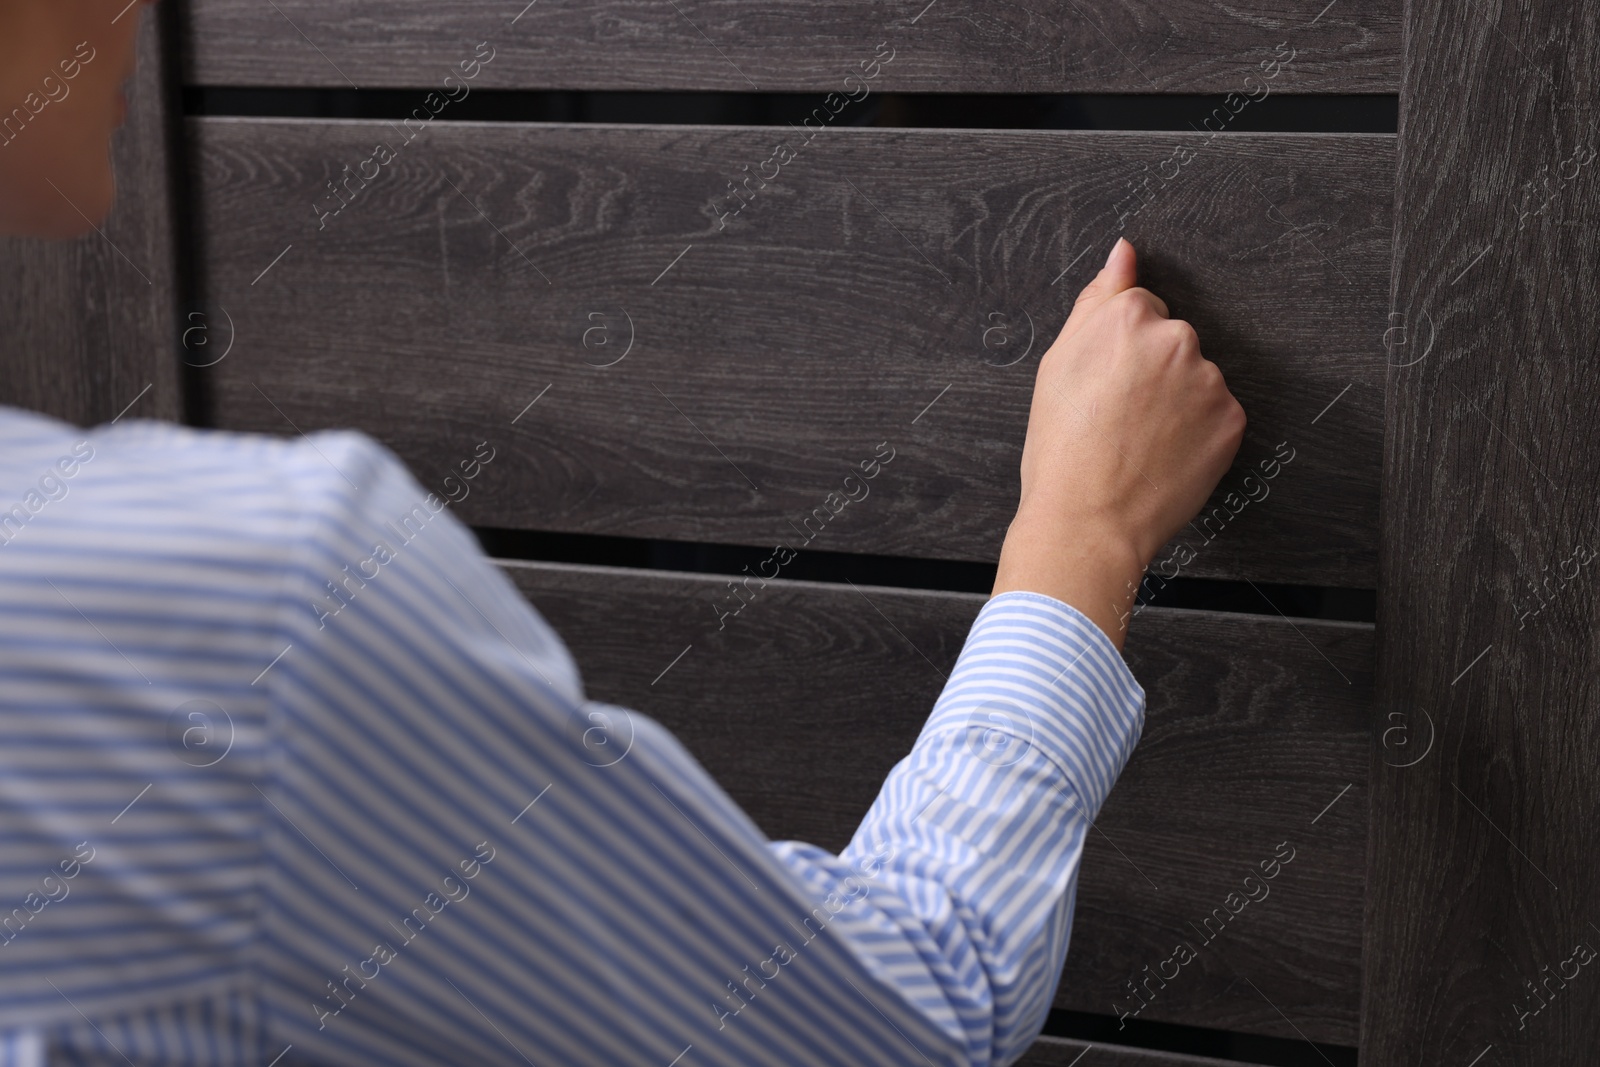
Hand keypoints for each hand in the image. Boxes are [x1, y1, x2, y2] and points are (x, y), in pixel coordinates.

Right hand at [991, 238, 1245, 648]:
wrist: (1087, 520)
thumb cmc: (1061, 450)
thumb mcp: (1058, 364)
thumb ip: (1097, 299)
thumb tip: (1124, 252)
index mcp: (1128, 318)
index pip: (1139, 310)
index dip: (1117, 350)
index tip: (1103, 384)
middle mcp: (1177, 340)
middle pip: (1172, 340)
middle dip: (1152, 370)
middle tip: (1117, 417)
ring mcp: (1209, 380)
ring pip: (1195, 377)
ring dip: (1177, 400)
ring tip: (1139, 441)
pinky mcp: (1231, 419)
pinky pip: (1216, 414)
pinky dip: (1196, 431)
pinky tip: (1164, 455)